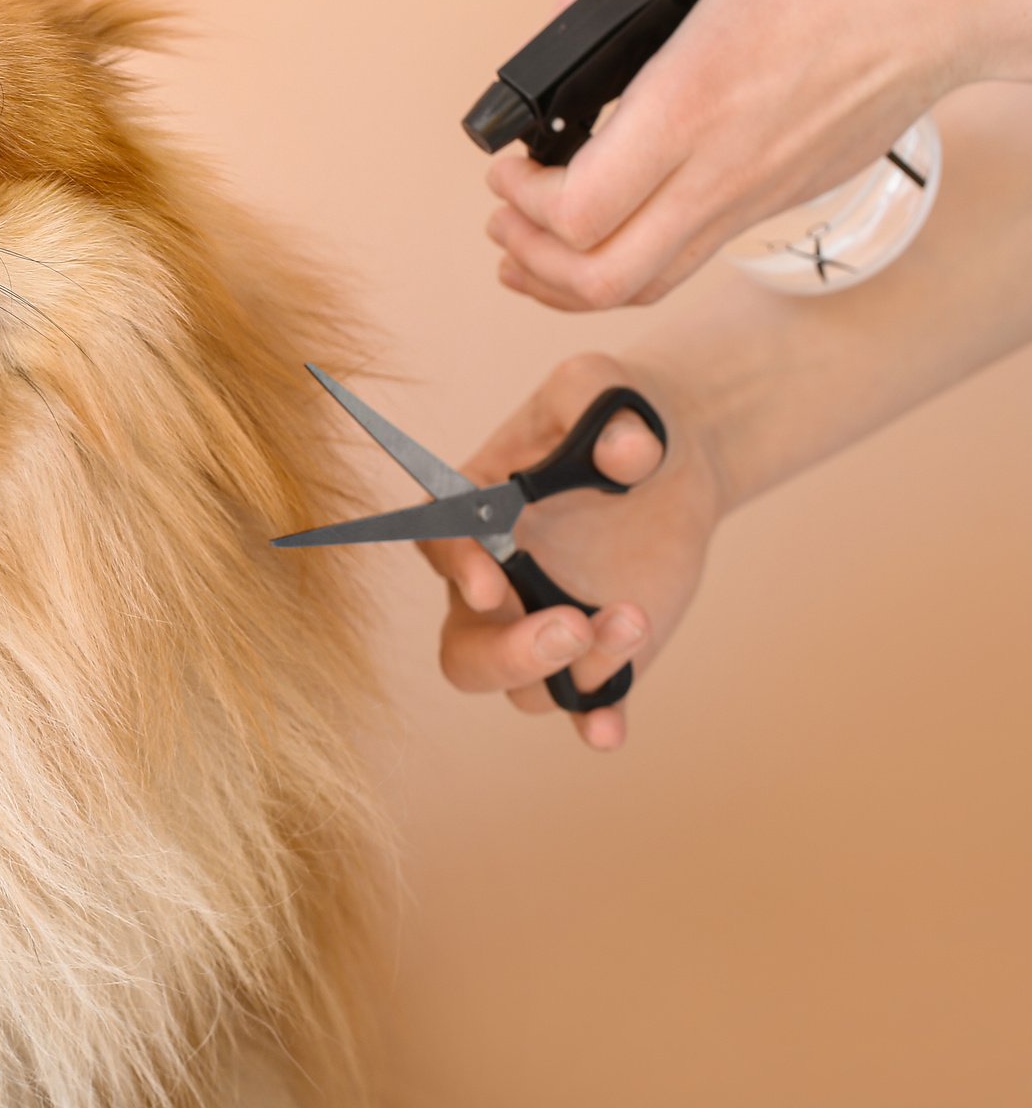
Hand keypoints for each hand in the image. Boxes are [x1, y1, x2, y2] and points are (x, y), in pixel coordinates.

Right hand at [420, 353, 725, 749]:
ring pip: (528, 685)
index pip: (440, 545)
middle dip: (508, 654)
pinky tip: (610, 729)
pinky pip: (583, 704)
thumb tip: (628, 457)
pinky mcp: (597, 653)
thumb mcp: (604, 384)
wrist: (672, 453)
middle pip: (464, 653)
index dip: (457, 568)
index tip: (493, 582)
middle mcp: (494, 583)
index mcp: (474, 511)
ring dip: (578, 667)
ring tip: (635, 616)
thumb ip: (603, 405)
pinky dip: (594, 720)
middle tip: (569, 626)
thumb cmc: (614, 411)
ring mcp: (542, 625)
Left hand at [488, 0, 1031, 309]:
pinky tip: (596, 243)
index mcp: (691, 103)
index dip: (522, 202)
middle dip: (528, 257)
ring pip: (642, 288)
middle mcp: (719, 169)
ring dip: (566, 281)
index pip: (581, 210)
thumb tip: (553, 34)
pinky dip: (622, 270)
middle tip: (503, 215)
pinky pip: (682, 265)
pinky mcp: (772, 204)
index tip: (505, 165)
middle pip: (601, 276)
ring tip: (526, 248)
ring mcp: (750, 197)